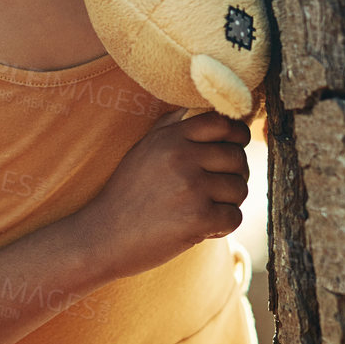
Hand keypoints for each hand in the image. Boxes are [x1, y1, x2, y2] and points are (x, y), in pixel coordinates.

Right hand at [73, 107, 251, 279]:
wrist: (104, 235)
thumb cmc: (126, 193)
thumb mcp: (143, 150)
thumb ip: (171, 126)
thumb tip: (199, 107)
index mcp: (171, 138)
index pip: (223, 123)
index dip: (237, 136)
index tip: (235, 149)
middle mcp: (181, 157)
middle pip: (238, 157)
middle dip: (235, 175)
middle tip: (217, 189)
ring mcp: (191, 187)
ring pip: (240, 189)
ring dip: (229, 203)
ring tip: (205, 208)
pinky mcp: (197, 218)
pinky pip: (234, 217)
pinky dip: (223, 226)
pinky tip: (202, 227)